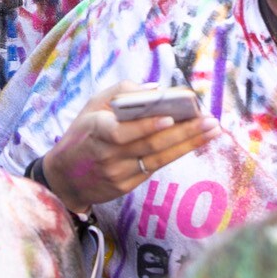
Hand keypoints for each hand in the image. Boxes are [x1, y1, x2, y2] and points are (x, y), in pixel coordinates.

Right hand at [42, 81, 220, 213]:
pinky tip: (194, 143)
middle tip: (210, 120)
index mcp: (96, 130)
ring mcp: (117, 174)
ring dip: (189, 144)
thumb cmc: (82, 134)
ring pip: (158, 159)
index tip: (170, 117)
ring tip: (212, 131)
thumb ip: (122, 93)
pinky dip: (176, 154)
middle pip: (150, 144)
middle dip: (184, 132)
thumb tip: (156, 90)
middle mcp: (108, 155)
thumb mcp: (92, 106)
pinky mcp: (125, 187)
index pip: (122, 131)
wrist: (63, 179)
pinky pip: (154, 168)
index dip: (146, 126)